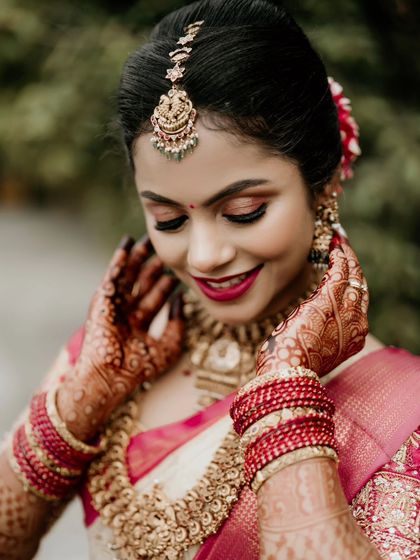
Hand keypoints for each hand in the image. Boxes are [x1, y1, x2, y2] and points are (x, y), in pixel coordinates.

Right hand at [57, 236, 183, 440]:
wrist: (112, 376)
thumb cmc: (138, 368)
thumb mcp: (168, 347)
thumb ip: (177, 323)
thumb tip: (181, 299)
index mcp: (138, 325)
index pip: (154, 300)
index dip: (166, 286)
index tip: (177, 272)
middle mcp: (125, 313)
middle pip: (141, 284)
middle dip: (152, 266)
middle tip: (163, 249)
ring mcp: (113, 306)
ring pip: (127, 275)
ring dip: (136, 257)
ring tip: (146, 240)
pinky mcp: (102, 300)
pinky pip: (112, 275)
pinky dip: (119, 259)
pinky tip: (127, 244)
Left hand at [256, 237, 368, 376]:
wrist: (286, 373)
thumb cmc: (290, 365)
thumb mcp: (310, 347)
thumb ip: (316, 331)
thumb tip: (306, 319)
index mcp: (354, 338)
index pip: (358, 302)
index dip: (352, 282)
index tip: (344, 267)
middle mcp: (357, 324)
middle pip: (360, 286)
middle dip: (352, 263)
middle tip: (343, 246)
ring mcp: (346, 312)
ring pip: (353, 276)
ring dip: (346, 256)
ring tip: (338, 241)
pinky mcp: (329, 301)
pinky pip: (341, 272)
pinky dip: (339, 257)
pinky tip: (335, 246)